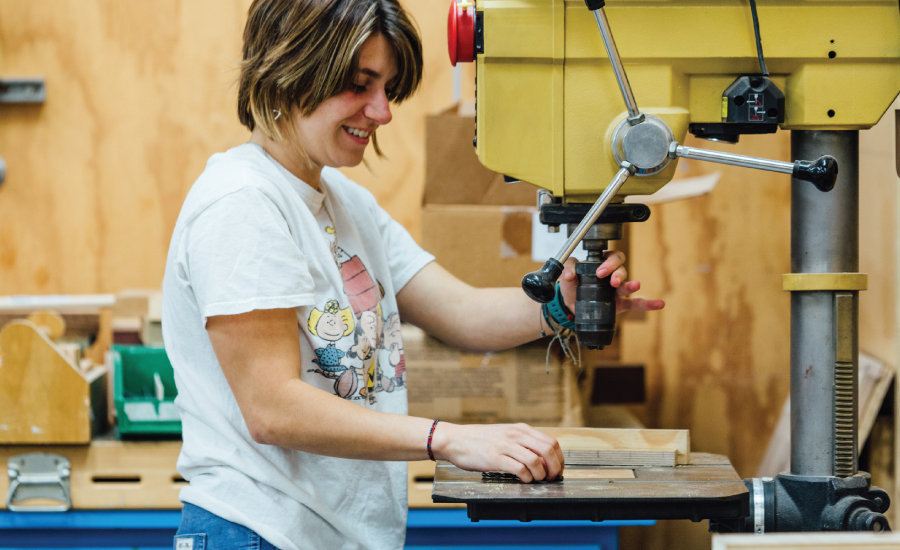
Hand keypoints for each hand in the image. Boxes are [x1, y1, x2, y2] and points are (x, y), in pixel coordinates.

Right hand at [430, 422, 563, 481]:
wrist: (455, 440)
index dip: (559, 459)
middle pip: (548, 450)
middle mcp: (516, 435)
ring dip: (540, 475)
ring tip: (536, 480)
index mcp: (521, 429)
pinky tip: (523, 480)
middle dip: (554, 468)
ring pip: (535, 461)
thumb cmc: (479, 440)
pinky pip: (519, 470)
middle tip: (551, 478)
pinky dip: (526, 478)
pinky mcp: (495, 458)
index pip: (551, 442)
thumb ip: (523, 443)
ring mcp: (505, 446)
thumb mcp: (505, 435)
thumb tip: (543, 459)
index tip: (557, 470)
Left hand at [558, 251, 664, 313]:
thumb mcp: (568, 273)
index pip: (611, 257)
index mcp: (602, 264)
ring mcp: (618, 290)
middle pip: (622, 269)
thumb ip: (568, 268)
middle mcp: (612, 275)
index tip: (600, 272)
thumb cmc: (573, 286)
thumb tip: (570, 275)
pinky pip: (636, 303)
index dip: (608, 263)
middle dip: (618, 274)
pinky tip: (659, 304)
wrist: (571, 306)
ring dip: (631, 285)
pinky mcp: (621, 304)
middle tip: (612, 281)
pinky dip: (648, 304)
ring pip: (628, 285)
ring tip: (635, 285)